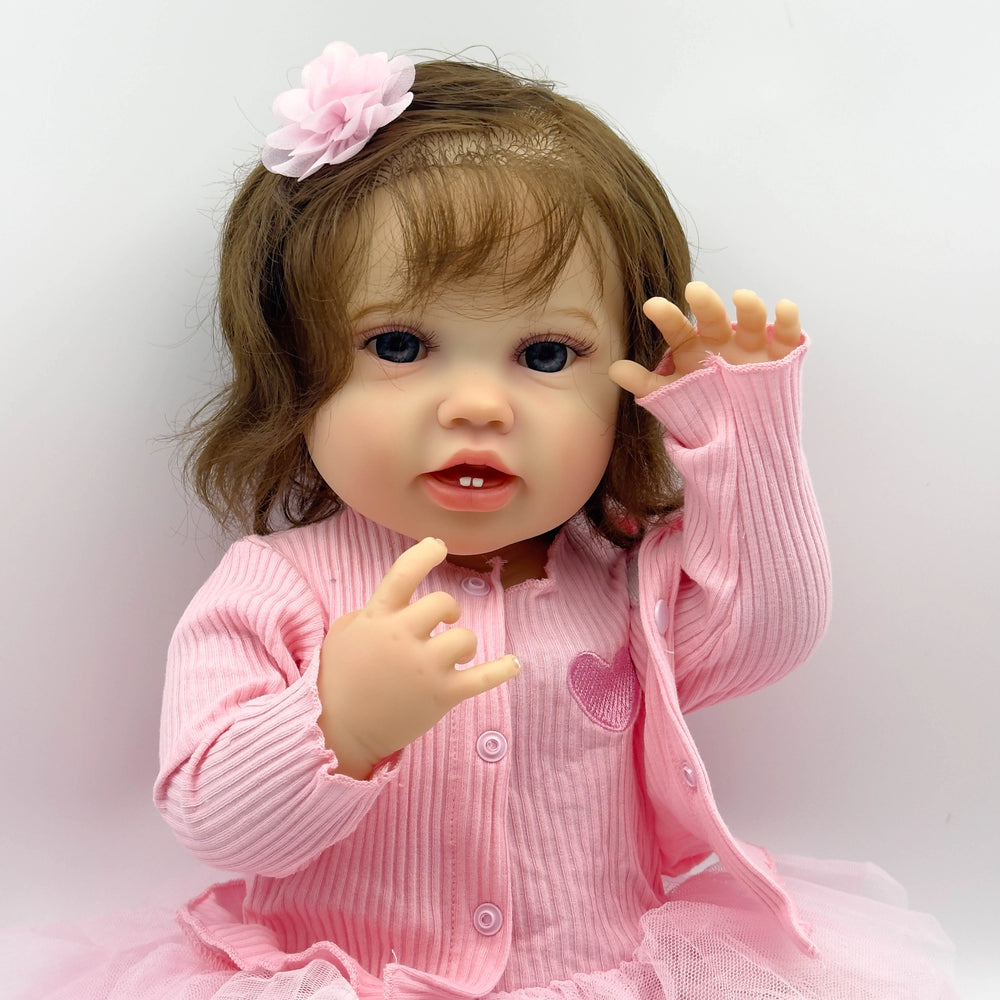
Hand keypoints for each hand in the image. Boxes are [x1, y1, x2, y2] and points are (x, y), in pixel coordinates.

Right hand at [316, 537, 519, 778]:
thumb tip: (394, 606)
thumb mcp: (342, 634)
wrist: (337, 731)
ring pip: (465, 638)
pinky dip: (501, 671)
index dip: (424, 554)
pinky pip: (481, 679)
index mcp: (378, 618)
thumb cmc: (336, 679)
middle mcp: (403, 638)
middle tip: (442, 622)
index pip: (404, 574)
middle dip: (447, 609)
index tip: (438, 546)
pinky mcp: (442, 695)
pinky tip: (515, 663)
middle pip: (443, 604)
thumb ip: (369, 613)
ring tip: (451, 657)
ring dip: (462, 643)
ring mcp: (425, 667)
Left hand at [609, 281, 801, 397]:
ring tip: (740, 296)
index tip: (651, 306)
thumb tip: (612, 368)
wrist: (739, 445)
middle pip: (713, 319)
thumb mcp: (670, 399)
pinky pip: (785, 336)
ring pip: (750, 320)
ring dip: (748, 306)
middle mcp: (720, 341)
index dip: (666, 318)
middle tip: (694, 290)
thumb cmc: (701, 416)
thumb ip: (644, 384)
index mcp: (692, 348)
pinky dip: (787, 320)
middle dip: (705, 304)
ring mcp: (751, 347)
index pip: (677, 329)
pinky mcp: (779, 357)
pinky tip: (784, 307)